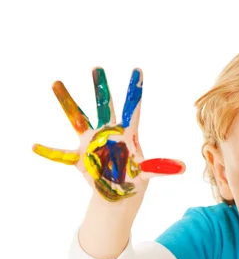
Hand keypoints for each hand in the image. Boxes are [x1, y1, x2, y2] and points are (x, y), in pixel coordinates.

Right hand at [32, 68, 185, 201]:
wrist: (119, 191)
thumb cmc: (134, 178)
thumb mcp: (148, 172)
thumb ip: (161, 167)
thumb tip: (185, 168)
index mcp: (127, 133)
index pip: (133, 107)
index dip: (135, 90)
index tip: (138, 69)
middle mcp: (108, 132)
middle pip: (104, 105)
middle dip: (100, 87)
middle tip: (98, 67)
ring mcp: (92, 142)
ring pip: (79, 117)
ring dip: (68, 102)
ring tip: (56, 82)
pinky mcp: (80, 158)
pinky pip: (61, 155)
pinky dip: (48, 151)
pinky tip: (34, 145)